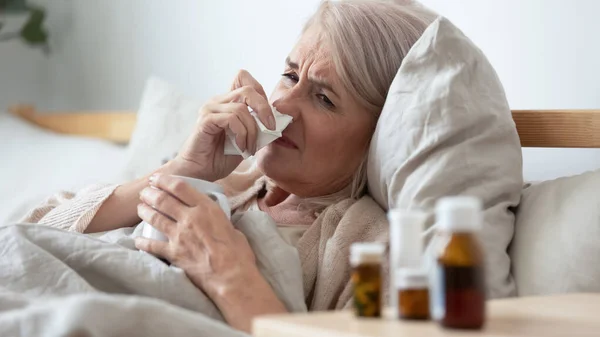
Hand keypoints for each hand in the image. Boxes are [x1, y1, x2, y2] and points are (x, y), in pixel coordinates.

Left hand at [135, 174, 256, 296]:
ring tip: (140, 208)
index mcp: (206, 209)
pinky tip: (138, 240)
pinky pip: (152, 246)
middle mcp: (190, 219)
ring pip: (155, 218)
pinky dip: (143, 242)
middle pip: (163, 200)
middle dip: (151, 193)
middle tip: (145, 192)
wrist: (232, 277)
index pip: (180, 187)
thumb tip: (214, 219)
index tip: (158, 178)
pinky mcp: (174, 254)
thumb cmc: (238, 254)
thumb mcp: (231, 227)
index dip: (165, 180)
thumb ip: (218, 220)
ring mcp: (179, 236)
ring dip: (145, 211)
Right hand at [173, 70, 275, 181]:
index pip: (244, 78)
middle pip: (248, 90)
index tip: (269, 116)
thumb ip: (258, 127)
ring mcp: (210, 109)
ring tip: (250, 147)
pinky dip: (240, 134)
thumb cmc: (222, 157)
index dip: (261, 93)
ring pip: (241, 109)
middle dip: (264, 110)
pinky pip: (230, 119)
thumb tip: (277, 122)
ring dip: (252, 131)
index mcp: (228, 102)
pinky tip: (241, 147)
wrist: (201, 172)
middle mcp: (218, 101)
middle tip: (270, 128)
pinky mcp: (205, 120)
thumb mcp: (247, 139)